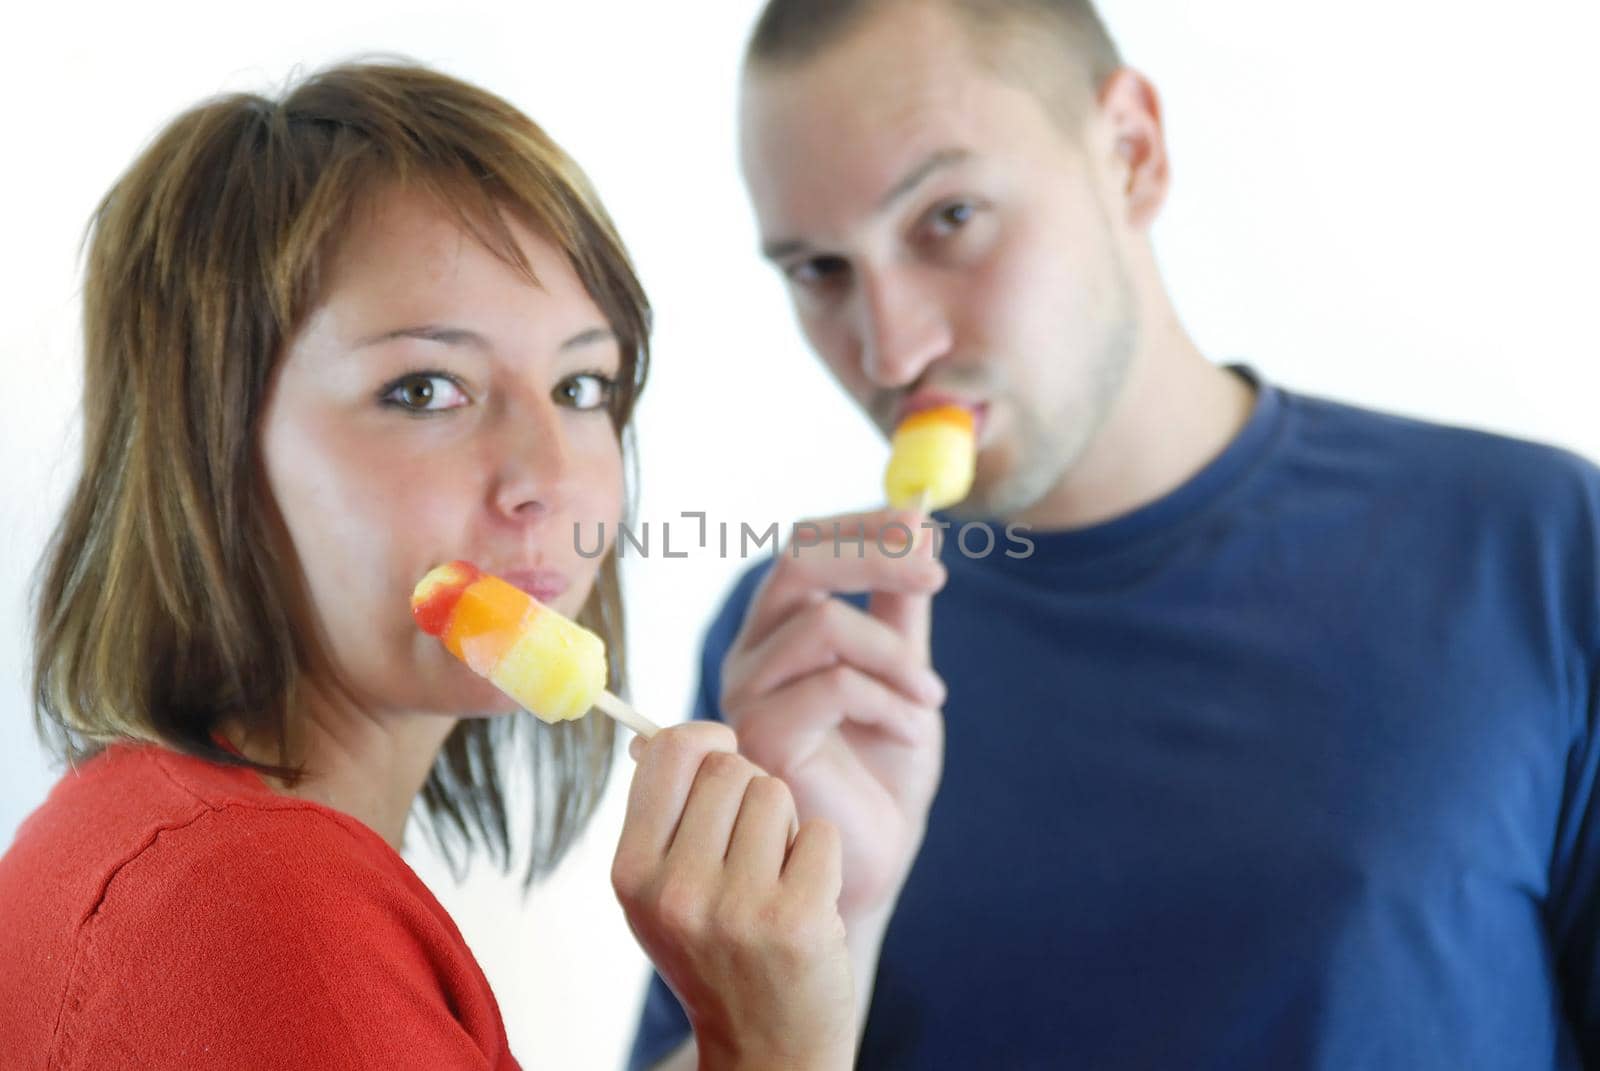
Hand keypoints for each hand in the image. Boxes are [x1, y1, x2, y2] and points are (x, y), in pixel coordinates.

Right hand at [612, 723, 853, 1070]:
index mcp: (631, 875)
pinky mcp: (796, 919)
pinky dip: (820, 858)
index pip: (667, 754)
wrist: (765, 1048)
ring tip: (773, 880)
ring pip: (776, 794)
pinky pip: (820, 833)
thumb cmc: (717, 955)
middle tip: (749, 849)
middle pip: (729, 767)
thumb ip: (658, 814)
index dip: (702, 738)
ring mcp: (736, 907)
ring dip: (785, 827)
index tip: (720, 749)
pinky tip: (804, 902)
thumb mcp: (661, 893)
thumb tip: (650, 736)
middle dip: (749, 791)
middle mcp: (676, 891)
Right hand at [721, 509, 946, 920]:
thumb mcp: (904, 673)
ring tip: (932, 700)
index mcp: (779, 631)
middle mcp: (752, 655)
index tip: (924, 525)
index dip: (863, 526)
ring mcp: (747, 695)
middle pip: (796, 561)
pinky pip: (834, 686)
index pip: (804, 546)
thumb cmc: (884, 772)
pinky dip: (890, 703)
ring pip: (823, 624)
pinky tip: (911, 734)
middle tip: (938, 574)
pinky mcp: (760, 737)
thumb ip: (902, 608)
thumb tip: (918, 522)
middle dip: (874, 555)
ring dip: (897, 657)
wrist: (875, 860)